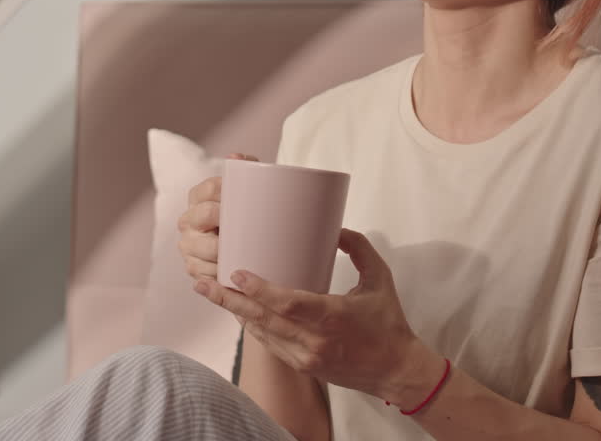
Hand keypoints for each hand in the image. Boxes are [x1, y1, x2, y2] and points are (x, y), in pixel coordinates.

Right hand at [176, 153, 257, 281]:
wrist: (241, 243)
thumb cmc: (245, 215)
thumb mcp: (247, 191)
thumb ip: (246, 169)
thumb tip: (236, 158)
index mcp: (198, 196)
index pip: (210, 187)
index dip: (225, 191)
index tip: (244, 197)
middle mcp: (188, 219)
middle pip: (205, 214)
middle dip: (225, 219)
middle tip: (246, 226)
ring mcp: (188, 244)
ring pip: (203, 247)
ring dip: (222, 252)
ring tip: (241, 253)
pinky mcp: (193, 267)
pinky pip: (203, 272)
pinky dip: (218, 274)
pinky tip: (231, 273)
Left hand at [194, 228, 432, 401]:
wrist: (396, 371)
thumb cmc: (389, 322)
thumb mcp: (380, 278)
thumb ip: (359, 248)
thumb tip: (334, 228)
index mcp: (333, 317)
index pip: (288, 304)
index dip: (259, 290)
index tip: (236, 273)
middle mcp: (315, 341)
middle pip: (263, 319)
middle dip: (230, 300)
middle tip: (205, 282)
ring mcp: (306, 358)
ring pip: (261, 333)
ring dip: (235, 313)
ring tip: (212, 292)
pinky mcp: (303, 367)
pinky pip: (269, 345)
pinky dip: (252, 327)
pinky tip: (237, 311)